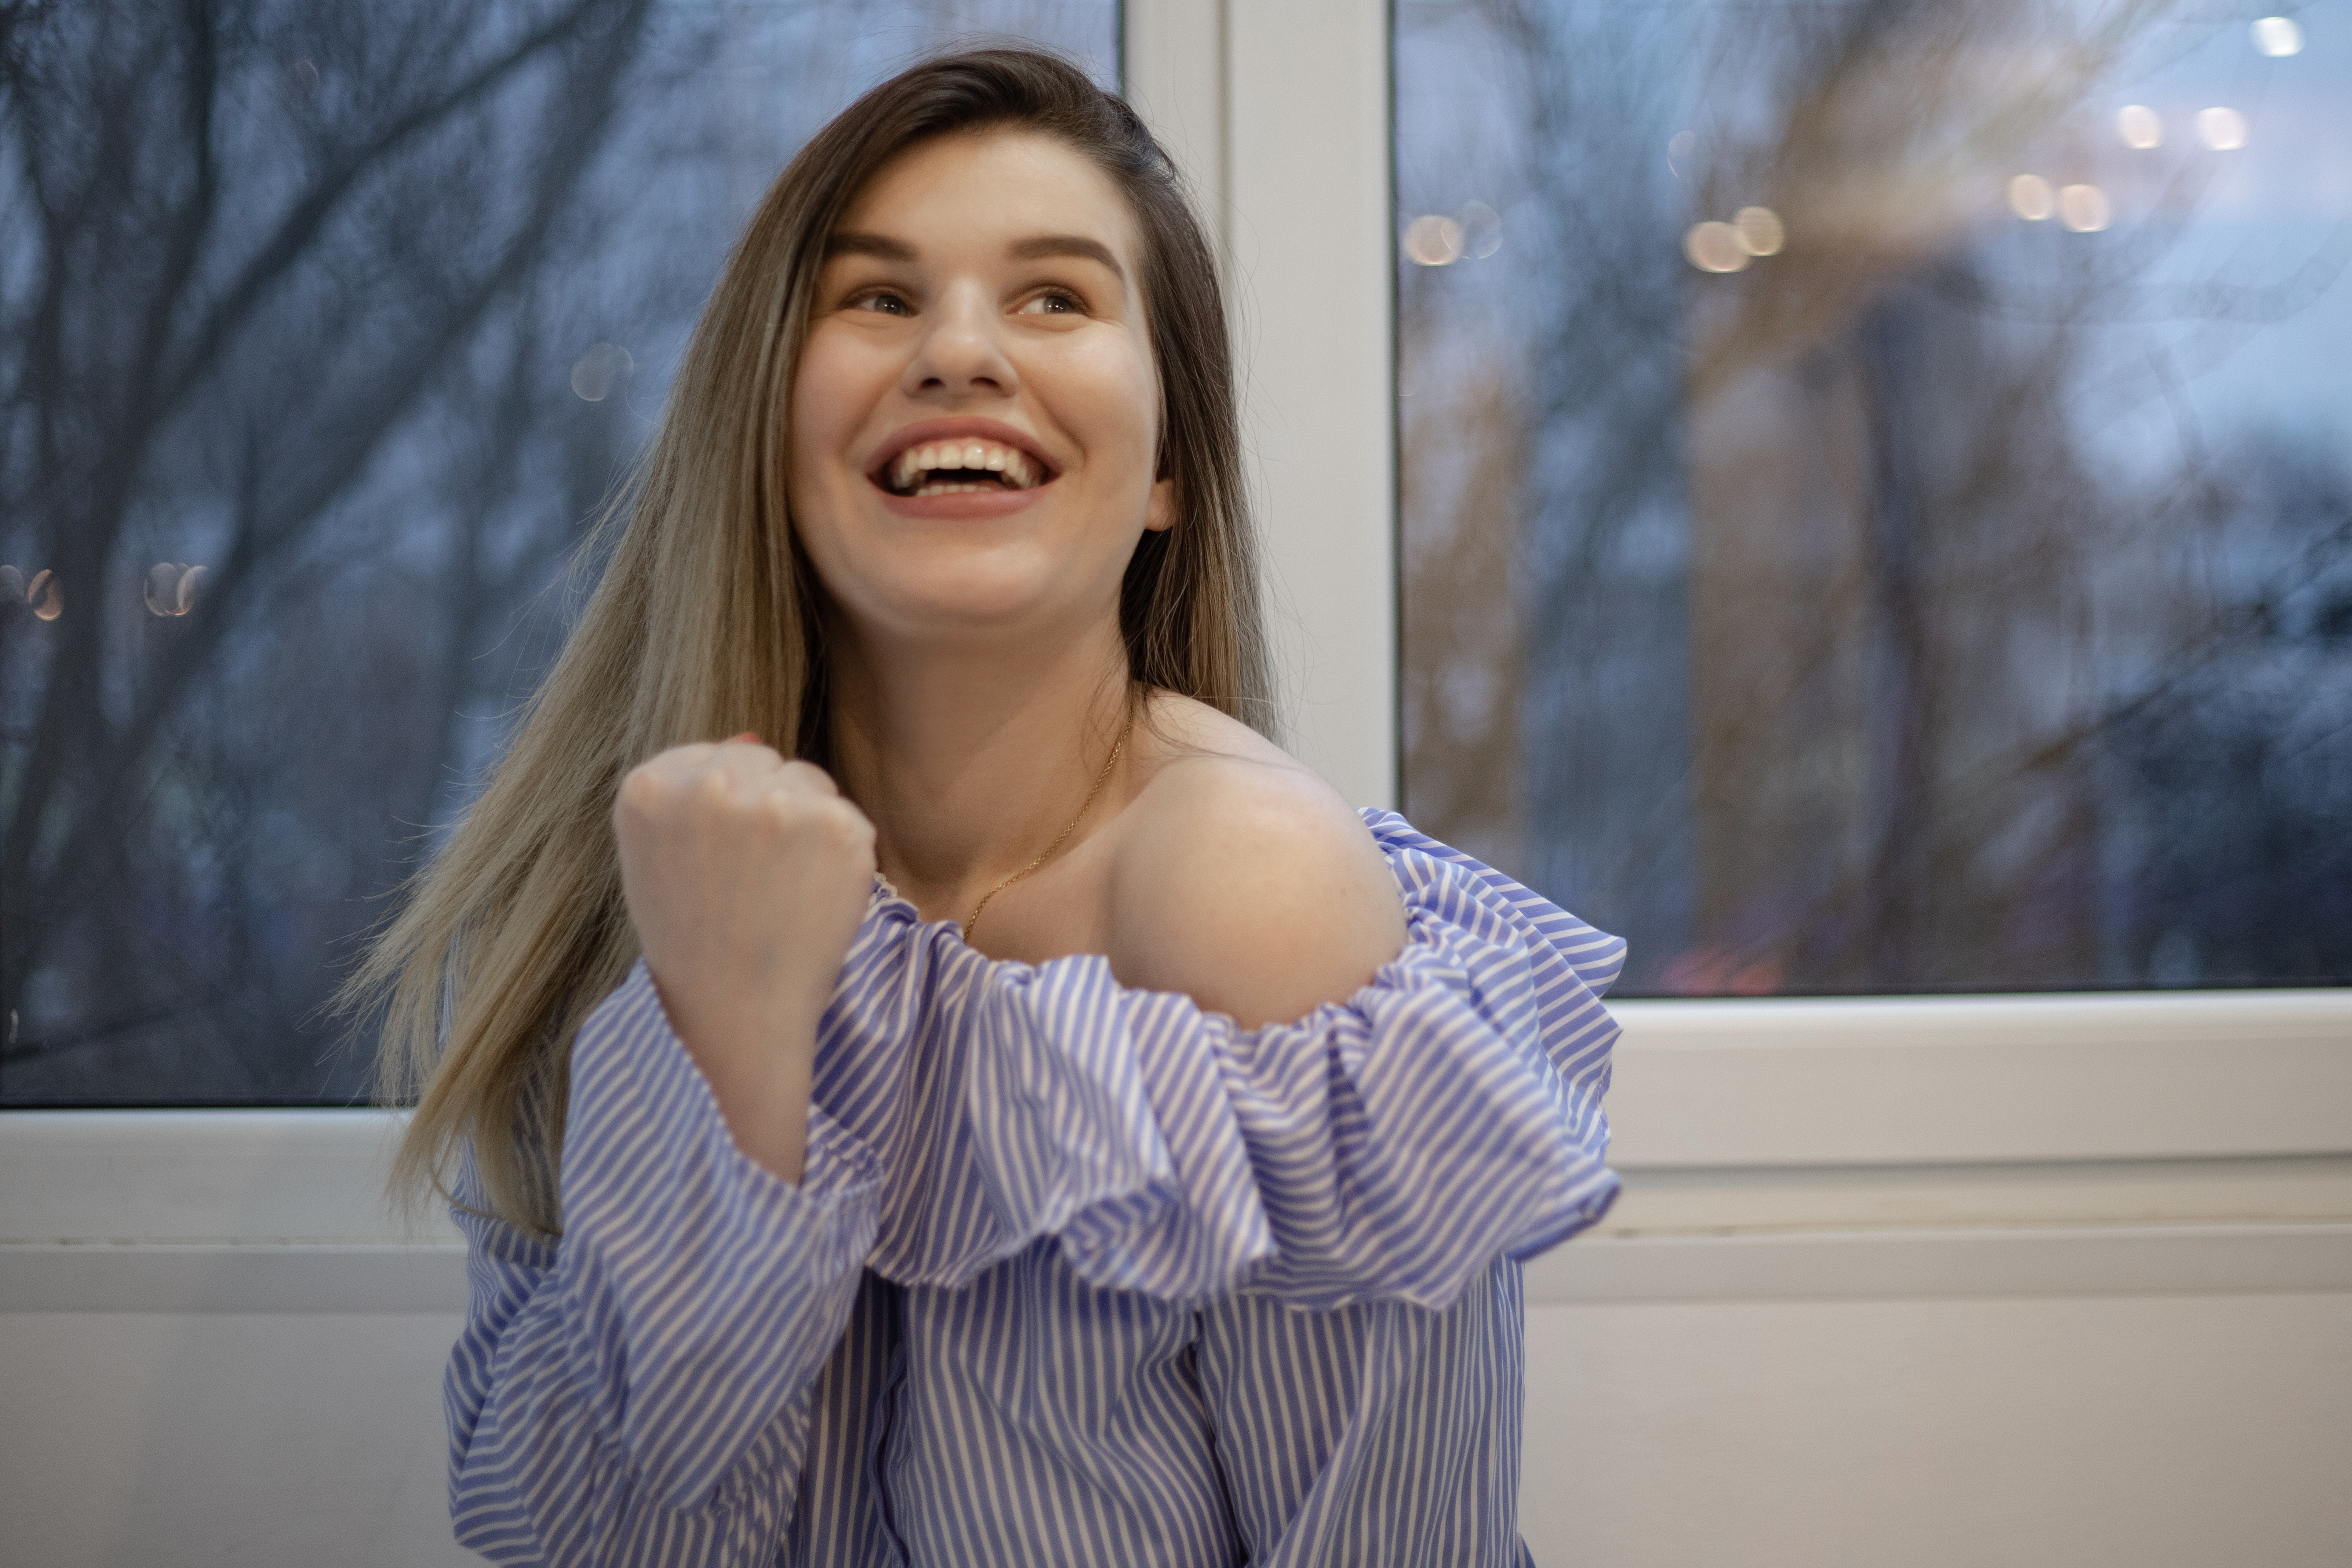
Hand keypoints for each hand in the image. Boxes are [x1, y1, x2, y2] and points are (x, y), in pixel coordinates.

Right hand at [612, 735, 875, 1180]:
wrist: (735, 1016)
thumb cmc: (694, 942)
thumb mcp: (661, 859)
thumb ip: (692, 792)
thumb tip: (753, 737)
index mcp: (648, 787)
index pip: (713, 756)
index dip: (726, 810)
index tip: (719, 860)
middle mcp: (709, 786)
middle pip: (764, 760)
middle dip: (766, 807)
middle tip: (753, 881)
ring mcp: (776, 804)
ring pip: (808, 782)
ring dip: (806, 825)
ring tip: (779, 890)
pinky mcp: (837, 827)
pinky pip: (847, 818)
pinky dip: (841, 856)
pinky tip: (811, 898)